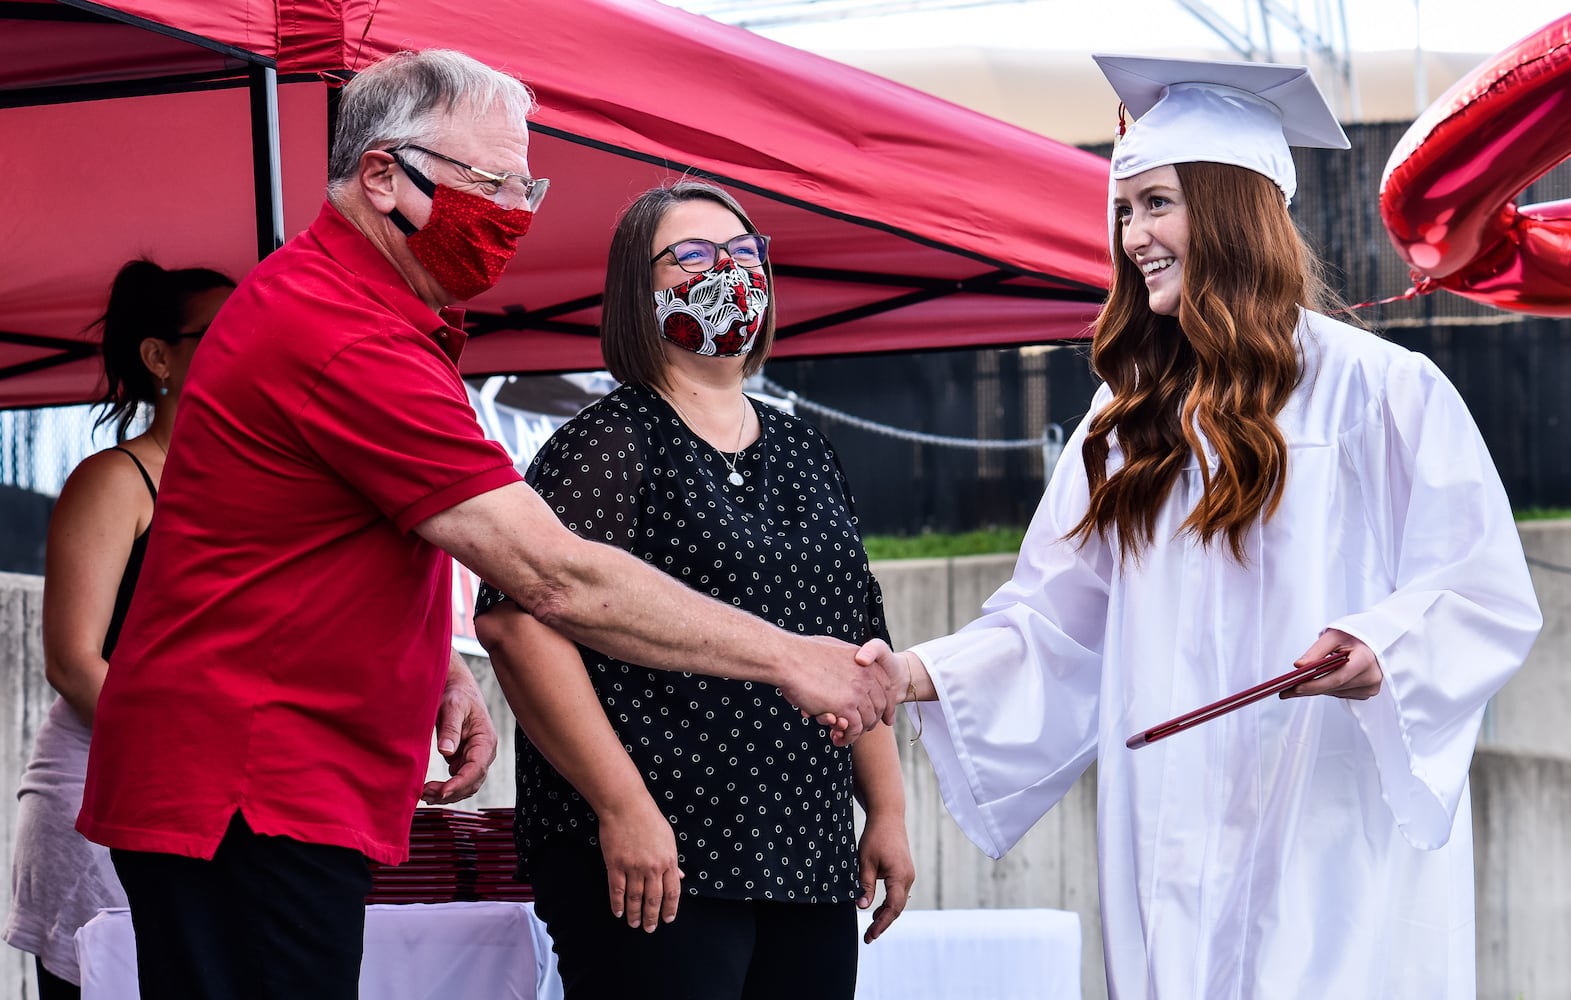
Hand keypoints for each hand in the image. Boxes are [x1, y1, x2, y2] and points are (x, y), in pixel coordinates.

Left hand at [422, 658, 498, 803]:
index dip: (459, 783)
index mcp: (485, 740)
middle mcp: (484, 752)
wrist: (455, 686)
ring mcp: (474, 757)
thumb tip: (446, 752)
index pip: (476, 769)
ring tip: (424, 795)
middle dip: (450, 792)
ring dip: (447, 793)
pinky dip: (445, 788)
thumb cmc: (456, 694)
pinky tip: (429, 790)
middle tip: (425, 795)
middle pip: (472, 782)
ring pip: (466, 785)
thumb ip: (450, 728)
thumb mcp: (452, 707)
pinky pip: (458, 779)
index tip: (441, 792)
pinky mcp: (463, 758)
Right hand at [598, 793, 682, 931]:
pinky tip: (618, 912)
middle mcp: (652, 867)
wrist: (626, 806)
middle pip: (654, 899)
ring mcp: (633, 867)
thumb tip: (681, 876)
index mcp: (668, 860)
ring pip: (635, 898)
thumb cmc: (649, 818)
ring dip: (635, 914)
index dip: (670, 908)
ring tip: (634, 924)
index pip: (672, 891)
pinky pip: (617, 890)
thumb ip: (673, 860)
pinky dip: (617, 904)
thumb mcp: (668, 838)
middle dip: (652, 916)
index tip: (667, 919)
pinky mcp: (616, 865)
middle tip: (649, 928)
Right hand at [779, 635, 895, 745]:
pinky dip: (847, 737)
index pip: (886, 688)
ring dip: (856, 732)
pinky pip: (854, 729)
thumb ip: (846, 660)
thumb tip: (846, 664)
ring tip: (842, 736)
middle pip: (879, 706)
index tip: (883, 718)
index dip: (885, 705)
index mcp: (866, 661)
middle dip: (871, 721)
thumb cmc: (802, 653)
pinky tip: (836, 739)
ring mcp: (858, 692)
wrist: (788, 659)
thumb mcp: (834, 648)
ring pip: (867, 720)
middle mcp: (866, 676)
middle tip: (857, 731)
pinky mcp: (846, 707)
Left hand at [856, 811, 913, 942]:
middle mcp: (908, 877)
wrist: (888, 817)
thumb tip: (862, 908)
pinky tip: (877, 909)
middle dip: (884, 923)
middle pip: (898, 908)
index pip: (893, 908)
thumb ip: (865, 885)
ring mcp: (908, 874)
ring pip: (898, 901)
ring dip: (886, 914)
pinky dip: (889, 903)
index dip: (882, 924)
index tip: (870, 935)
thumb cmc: (875, 836)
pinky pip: (898, 893)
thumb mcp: (865, 861)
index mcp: (900, 876)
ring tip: (872, 926)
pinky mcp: (904, 871)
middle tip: (869, 936)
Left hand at [1283, 628, 1383, 700]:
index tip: (1296, 687)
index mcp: (1366, 660)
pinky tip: (1318, 682)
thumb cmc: (1352, 635)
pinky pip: (1340, 693)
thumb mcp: (1333, 636)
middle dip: (1308, 689)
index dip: (1316, 684)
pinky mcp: (1367, 692)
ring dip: (1316, 689)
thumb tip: (1299, 666)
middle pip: (1334, 687)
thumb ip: (1316, 652)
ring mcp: (1370, 687)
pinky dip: (1328, 688)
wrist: (1370, 640)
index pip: (1337, 678)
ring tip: (1295, 687)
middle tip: (1285, 692)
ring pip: (1335, 692)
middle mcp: (1371, 677)